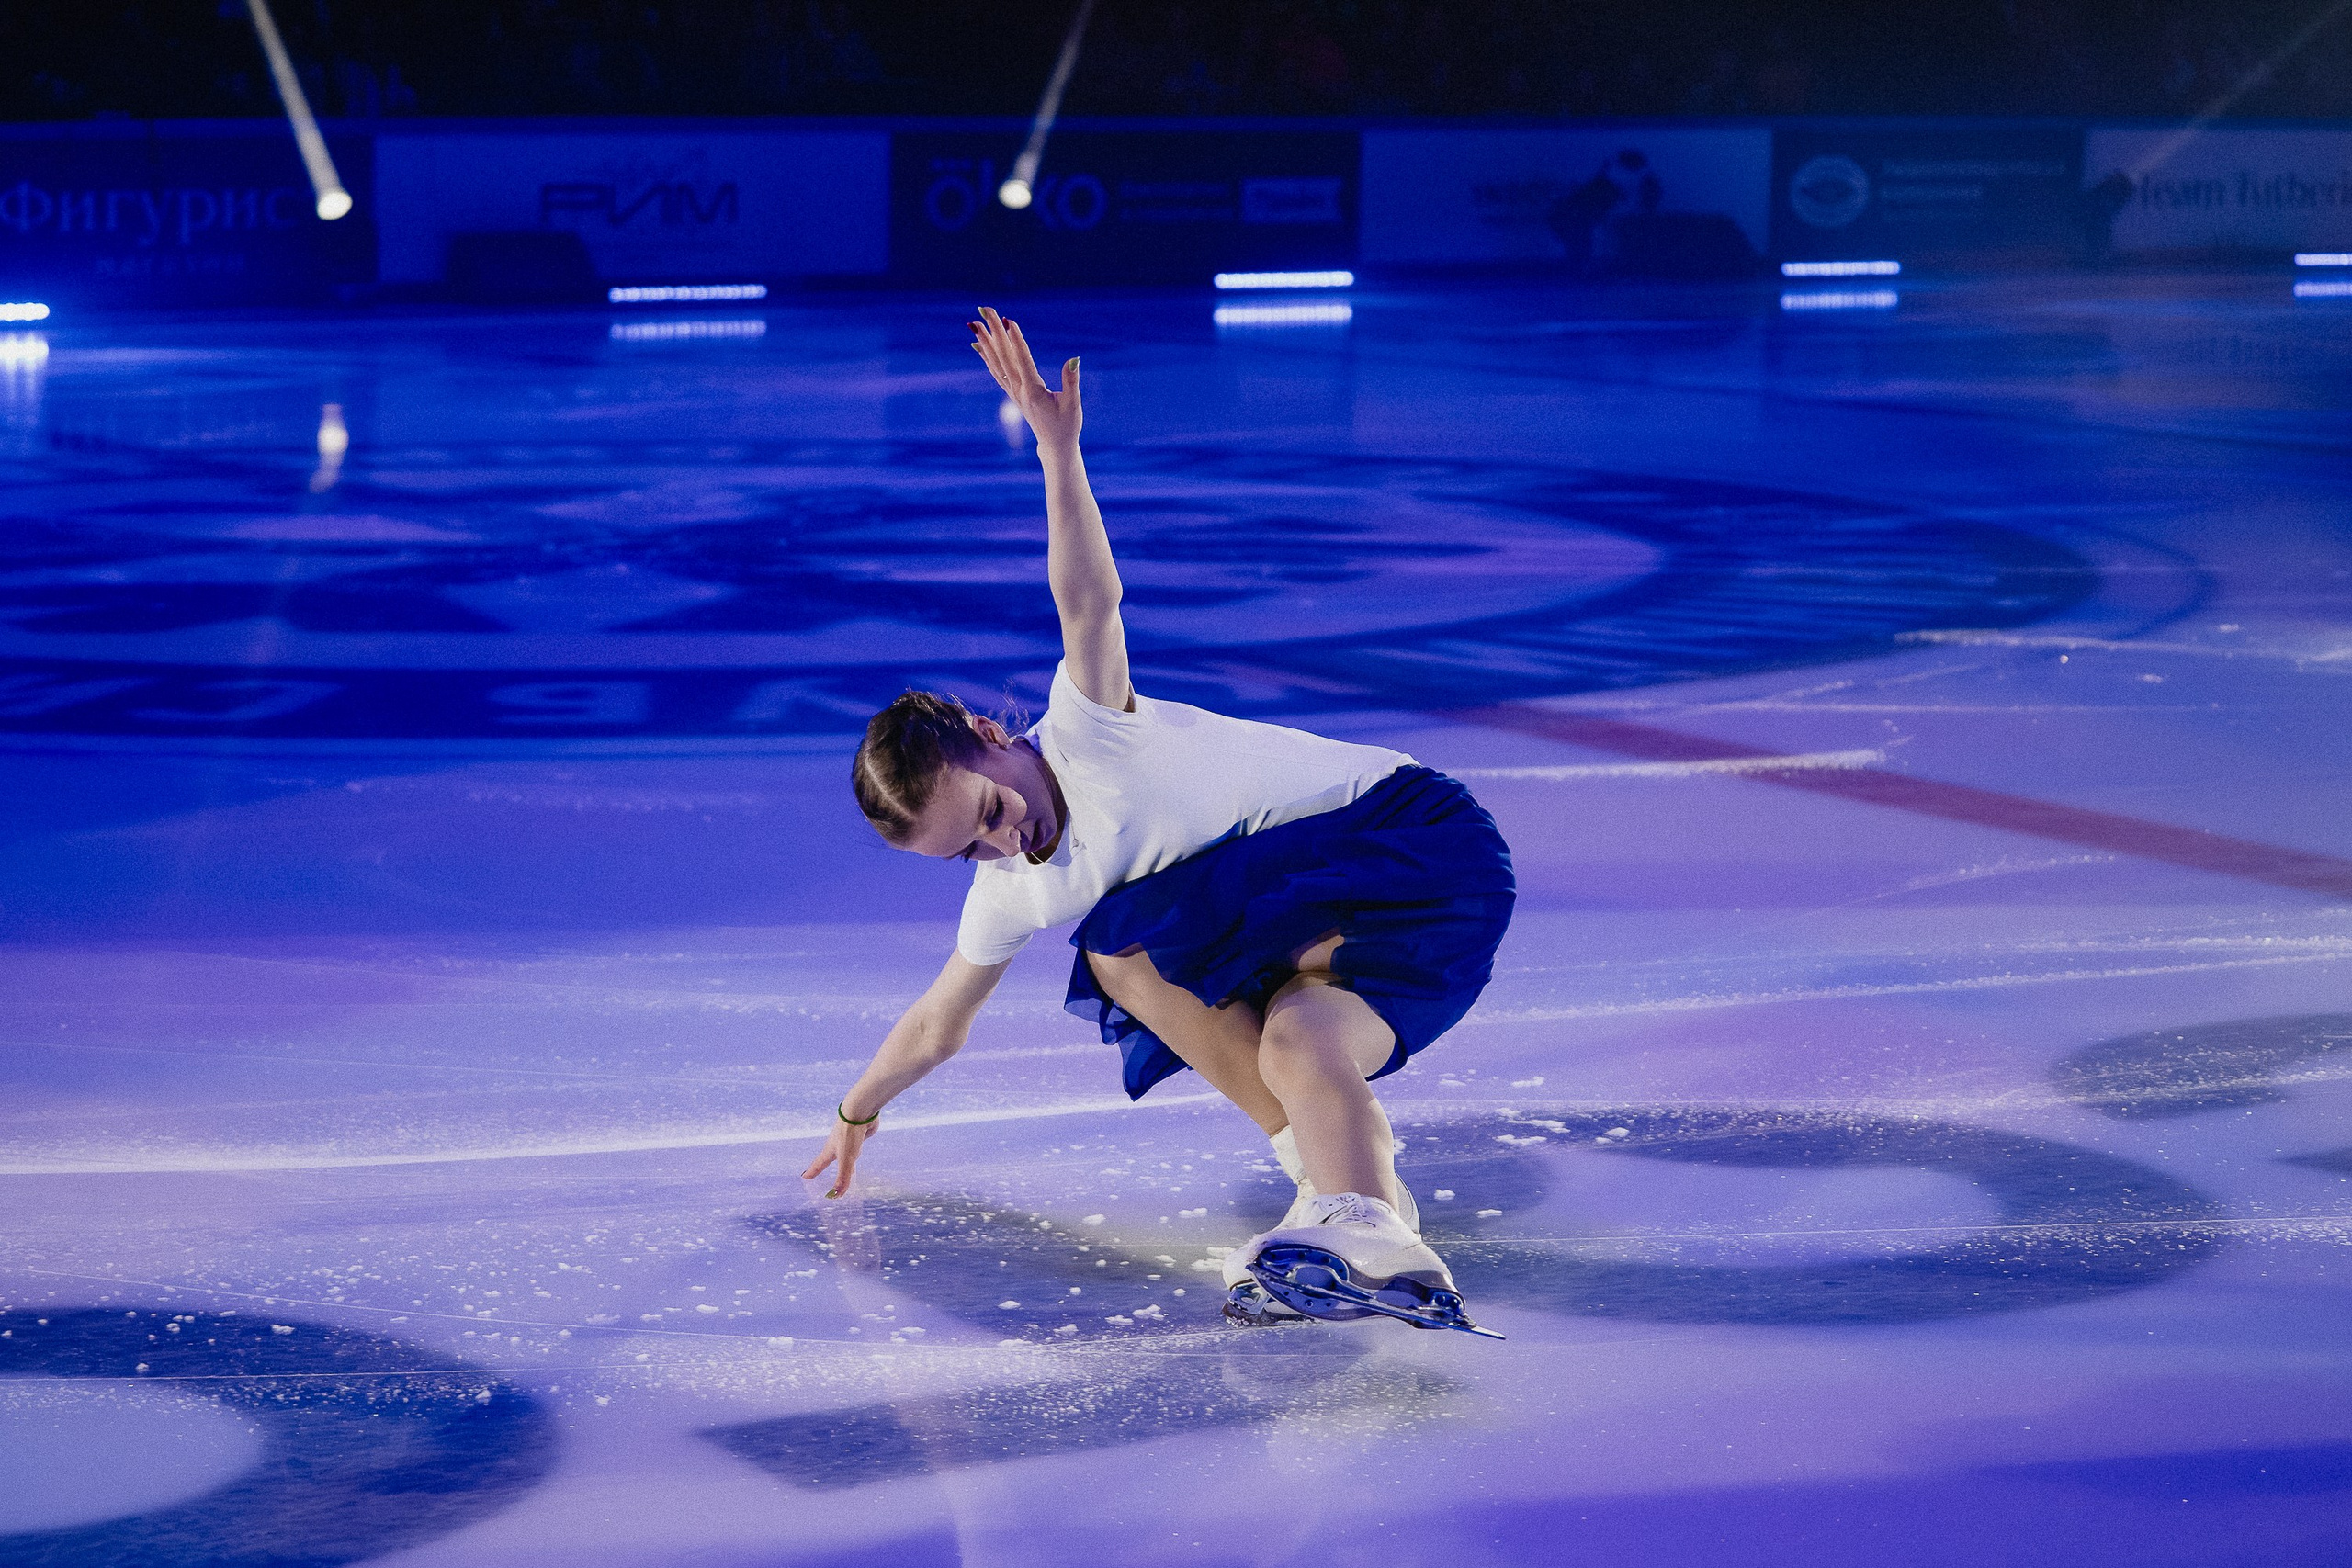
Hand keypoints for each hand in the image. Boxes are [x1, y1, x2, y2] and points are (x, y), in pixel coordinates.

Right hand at [801, 1110, 877, 1198]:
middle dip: (826, 1169)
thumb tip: (836, 1194)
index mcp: (830, 1151)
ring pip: (845, 1155)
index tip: (804, 1177)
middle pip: (830, 1160)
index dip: (812, 1172)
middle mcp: (837, 1146)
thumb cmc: (849, 1134)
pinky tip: (858, 1153)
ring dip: (844, 1164)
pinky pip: (856, 1149)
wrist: (860, 1112)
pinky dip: (856, 1155)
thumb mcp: (846, 1159)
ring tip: (847, 1171)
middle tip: (822, 1175)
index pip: (818, 1165)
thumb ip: (843, 1177)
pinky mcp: (858, 1137)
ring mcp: (848, 1141)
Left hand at [970, 305, 1079, 451]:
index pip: (1022, 360)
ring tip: (975, 323)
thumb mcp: (1073, 404)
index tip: (1008, 321)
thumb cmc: (1067, 425)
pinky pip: (996, 372)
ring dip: (986, 341)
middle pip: (1004, 356)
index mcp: (1034, 391)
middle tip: (985, 309)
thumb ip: (1071, 382)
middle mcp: (1019, 391)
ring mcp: (1013, 392)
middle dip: (995, 331)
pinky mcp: (1013, 394)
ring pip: (996, 362)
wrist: (1055, 446)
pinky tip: (978, 345)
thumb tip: (1073, 359)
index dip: (1015, 340)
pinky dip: (986, 357)